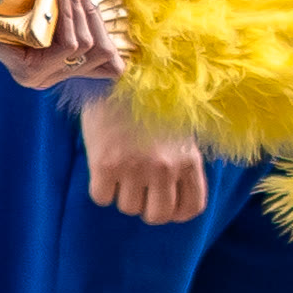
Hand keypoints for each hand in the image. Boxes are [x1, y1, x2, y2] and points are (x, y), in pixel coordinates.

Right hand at [0, 0, 123, 92]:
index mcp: (28, 70)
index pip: (68, 45)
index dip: (70, 13)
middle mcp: (47, 78)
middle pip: (89, 46)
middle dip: (82, 8)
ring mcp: (62, 75)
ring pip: (102, 51)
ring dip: (92, 16)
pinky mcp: (74, 68)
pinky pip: (107, 60)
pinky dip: (102, 35)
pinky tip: (86, 10)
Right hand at [75, 84, 207, 224]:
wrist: (116, 77)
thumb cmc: (148, 102)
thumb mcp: (178, 131)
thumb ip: (179, 160)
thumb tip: (170, 191)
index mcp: (188, 160)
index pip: (191, 207)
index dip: (175, 212)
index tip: (163, 204)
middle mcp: (165, 168)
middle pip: (158, 215)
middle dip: (146, 209)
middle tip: (138, 194)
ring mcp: (135, 168)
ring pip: (128, 207)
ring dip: (122, 195)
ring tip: (119, 173)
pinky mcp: (105, 165)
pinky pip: (102, 198)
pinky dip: (101, 189)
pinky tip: (103, 172)